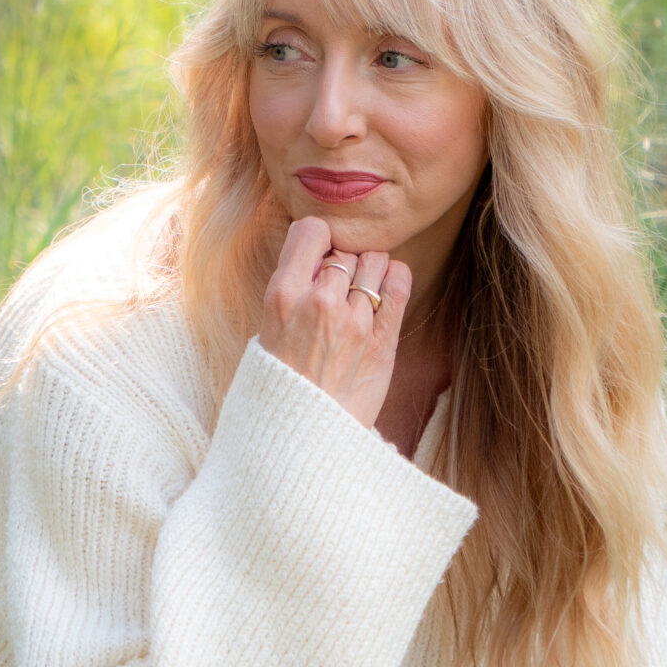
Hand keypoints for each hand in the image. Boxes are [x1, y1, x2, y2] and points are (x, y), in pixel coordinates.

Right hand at [258, 217, 411, 429]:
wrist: (300, 437)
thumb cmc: (280, 383)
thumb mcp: (266, 329)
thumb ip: (292, 290)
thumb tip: (317, 256)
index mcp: (283, 295)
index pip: (312, 230)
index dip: (318, 240)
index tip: (317, 258)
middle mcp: (320, 302)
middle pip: (346, 250)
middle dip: (343, 263)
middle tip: (336, 289)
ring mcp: (355, 322)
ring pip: (375, 263)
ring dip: (369, 273)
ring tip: (358, 295)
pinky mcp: (383, 342)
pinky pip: (400, 285)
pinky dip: (395, 279)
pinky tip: (384, 291)